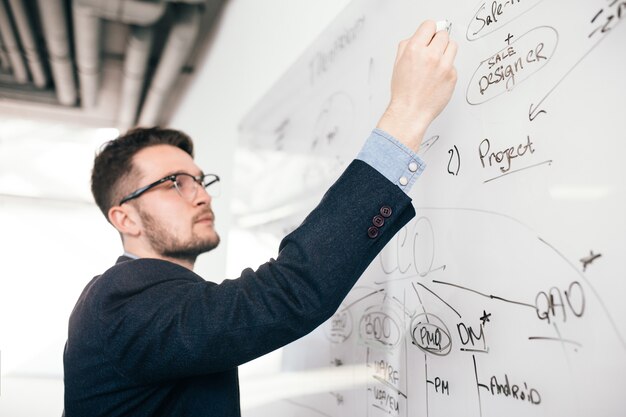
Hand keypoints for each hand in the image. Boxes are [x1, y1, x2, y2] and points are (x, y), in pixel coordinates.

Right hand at [377, 20, 457, 150]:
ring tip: (437, 62)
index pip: (430, 25)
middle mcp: (431, 55)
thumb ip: (408, 45)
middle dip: (437, 40)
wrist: (410, 112)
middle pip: (443, 34)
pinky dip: (447, 68)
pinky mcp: (453, 76)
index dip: (428, 30)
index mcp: (415, 49)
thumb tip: (420, 35)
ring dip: (446, 50)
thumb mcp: (398, 63)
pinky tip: (437, 77)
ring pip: (452, 45)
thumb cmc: (403, 91)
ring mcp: (444, 66)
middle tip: (432, 51)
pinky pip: (454, 64)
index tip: (429, 35)